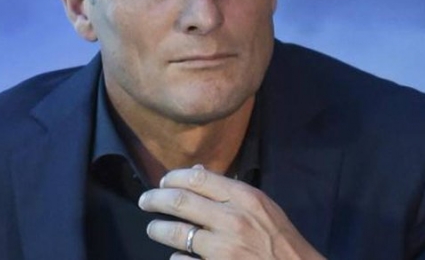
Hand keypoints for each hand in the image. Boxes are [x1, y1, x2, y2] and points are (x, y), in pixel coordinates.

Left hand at [138, 166, 325, 259]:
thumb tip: (196, 172)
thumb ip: (229, 189)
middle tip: (145, 201)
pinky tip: (177, 256)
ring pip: (175, 233)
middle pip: (179, 201)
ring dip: (158, 229)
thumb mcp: (262, 206)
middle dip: (155, 199)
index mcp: (244, 198)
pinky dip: (176, 258)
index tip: (162, 182)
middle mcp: (232, 220)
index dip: (173, 178)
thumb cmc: (279, 239)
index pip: (197, 179)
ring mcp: (223, 249)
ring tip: (153, 228)